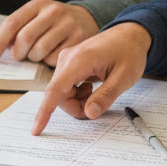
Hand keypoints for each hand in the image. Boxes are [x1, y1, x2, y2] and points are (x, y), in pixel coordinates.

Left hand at [0, 0, 99, 65]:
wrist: (85, 18)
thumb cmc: (51, 22)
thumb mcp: (32, 19)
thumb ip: (10, 30)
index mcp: (38, 4)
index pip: (13, 22)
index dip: (0, 41)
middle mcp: (53, 11)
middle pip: (25, 38)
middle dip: (18, 52)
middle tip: (19, 56)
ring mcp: (67, 24)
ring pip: (40, 50)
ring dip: (34, 58)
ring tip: (37, 54)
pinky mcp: (78, 38)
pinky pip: (55, 58)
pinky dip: (48, 62)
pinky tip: (51, 55)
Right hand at [30, 22, 151, 134]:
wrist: (130, 35)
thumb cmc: (129, 52)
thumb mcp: (125, 77)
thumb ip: (106, 96)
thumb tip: (89, 113)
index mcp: (80, 59)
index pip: (55, 89)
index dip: (44, 112)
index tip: (36, 130)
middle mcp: (67, 58)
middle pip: (59, 95)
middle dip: (75, 107)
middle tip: (98, 108)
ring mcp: (66, 60)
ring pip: (61, 93)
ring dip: (77, 101)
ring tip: (98, 94)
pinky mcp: (68, 64)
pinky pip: (65, 87)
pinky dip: (77, 94)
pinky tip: (92, 88)